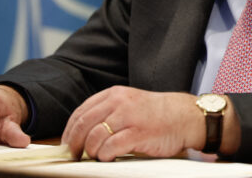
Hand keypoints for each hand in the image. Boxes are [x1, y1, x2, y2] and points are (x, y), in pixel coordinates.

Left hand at [61, 86, 237, 160]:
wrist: (184, 117)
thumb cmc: (156, 114)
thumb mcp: (129, 104)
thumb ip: (108, 112)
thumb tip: (81, 133)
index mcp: (114, 94)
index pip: (81, 112)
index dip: (69, 131)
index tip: (66, 145)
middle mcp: (119, 103)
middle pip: (83, 125)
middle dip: (74, 144)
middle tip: (74, 156)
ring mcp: (129, 117)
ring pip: (94, 137)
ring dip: (91, 151)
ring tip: (96, 157)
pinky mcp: (138, 133)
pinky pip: (111, 147)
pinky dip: (105, 155)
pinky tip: (109, 157)